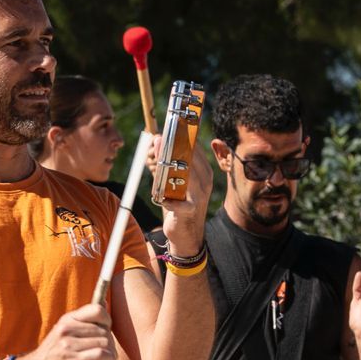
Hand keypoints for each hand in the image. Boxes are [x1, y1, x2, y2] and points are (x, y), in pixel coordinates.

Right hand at [14, 303, 115, 359]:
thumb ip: (84, 319)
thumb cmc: (53, 353)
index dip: (107, 320)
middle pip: (104, 330)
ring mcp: (69, 344)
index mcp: (67, 319)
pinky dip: (110, 359)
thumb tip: (105, 302)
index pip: (96, 310)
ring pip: (105, 342)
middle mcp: (68, 329)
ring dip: (111, 352)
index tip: (106, 330)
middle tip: (107, 351)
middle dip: (110, 342)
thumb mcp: (64, 331)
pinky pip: (101, 354)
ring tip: (108, 359)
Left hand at [160, 141, 213, 257]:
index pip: (195, 148)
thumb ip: (170, 162)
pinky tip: (162, 200)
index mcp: (204, 171)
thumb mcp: (178, 180)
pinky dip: (169, 201)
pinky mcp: (190, 211)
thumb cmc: (180, 203)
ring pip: (185, 176)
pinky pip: (179, 204)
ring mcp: (199, 196)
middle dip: (172, 146)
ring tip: (155, 159)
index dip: (181, 136)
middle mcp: (205, 181)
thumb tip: (156, 139)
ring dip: (168, 167)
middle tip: (157, 138)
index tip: (169, 126)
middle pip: (190, 158)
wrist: (187, 233)